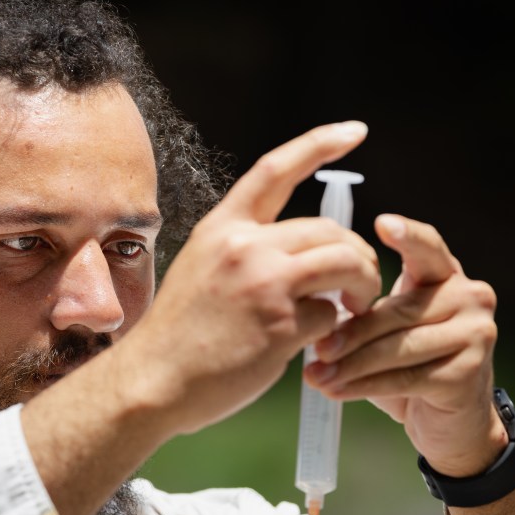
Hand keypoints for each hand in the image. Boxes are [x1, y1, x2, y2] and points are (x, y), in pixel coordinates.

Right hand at [121, 121, 380, 436]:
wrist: (152, 382)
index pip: (276, 169)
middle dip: (357, 255)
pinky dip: (333, 330)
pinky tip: (315, 345)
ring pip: (344, 261)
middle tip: (359, 284)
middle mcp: (244, 246)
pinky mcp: (281, 324)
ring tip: (356, 306)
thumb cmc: (179, 335)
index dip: (319, 144)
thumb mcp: (203, 269)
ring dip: (362, 283)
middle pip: (329, 228)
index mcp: (223, 228)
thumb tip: (303, 251)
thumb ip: (247, 250)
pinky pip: (332, 314)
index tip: (354, 131)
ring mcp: (263, 283)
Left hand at [306, 214, 504, 476]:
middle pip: (398, 310)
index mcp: (447, 276)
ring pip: (399, 346)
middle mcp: (470, 296)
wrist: (452, 425)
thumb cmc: (411, 368)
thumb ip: (365, 313)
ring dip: (352, 364)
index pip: (428, 247)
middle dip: (351, 332)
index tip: (381, 223)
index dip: (407, 235)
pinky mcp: (469, 372)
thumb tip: (315, 316)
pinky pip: (406, 378)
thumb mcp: (389, 331)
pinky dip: (365, 386)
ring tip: (317, 376)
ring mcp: (477, 334)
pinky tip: (337, 391)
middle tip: (315, 348)